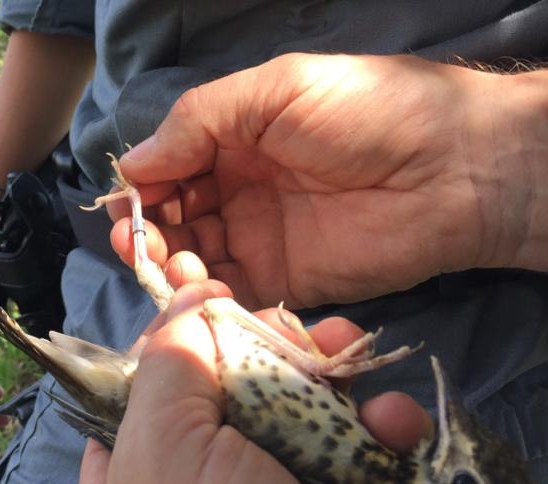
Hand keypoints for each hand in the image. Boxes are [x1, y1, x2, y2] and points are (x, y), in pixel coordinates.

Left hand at [79, 253, 431, 483]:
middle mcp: (204, 461)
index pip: (169, 365)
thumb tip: (190, 292)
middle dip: (282, 345)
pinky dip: (381, 431)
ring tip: (357, 355)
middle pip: (245, 376)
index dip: (202, 325)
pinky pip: (355, 448)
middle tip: (308, 334)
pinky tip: (394, 422)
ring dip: (340, 377)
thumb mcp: (163, 441)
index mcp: (143, 445)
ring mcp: (270, 480)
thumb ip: (170, 356)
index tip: (230, 299)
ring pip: (307, 406)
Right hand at [109, 54, 546, 308]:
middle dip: (149, 230)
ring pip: (194, 257)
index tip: (126, 204)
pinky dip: (204, 296)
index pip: (169, 165)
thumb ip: (199, 121)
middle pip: (175, 216)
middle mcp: (240, 187)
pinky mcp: (284, 282)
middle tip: (136, 241)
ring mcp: (260, 237)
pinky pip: (230, 293)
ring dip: (169, 264)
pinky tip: (194, 291)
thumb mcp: (275, 90)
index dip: (144, 186)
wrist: (453, 171)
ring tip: (167, 265)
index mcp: (235, 137)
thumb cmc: (365, 113)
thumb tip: (135, 163)